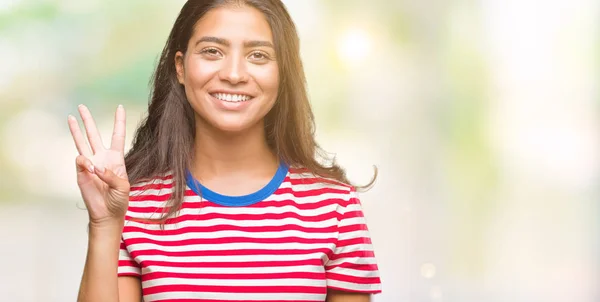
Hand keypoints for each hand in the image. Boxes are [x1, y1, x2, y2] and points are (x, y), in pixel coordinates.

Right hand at [68, 104, 129, 225]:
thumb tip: (95, 167)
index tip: (120, 107)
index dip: (119, 122)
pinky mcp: (81, 172)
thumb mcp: (123, 187)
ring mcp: (90, 164)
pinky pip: (80, 161)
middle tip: (82, 106)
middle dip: (88, 120)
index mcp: (116, 159)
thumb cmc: (119, 200)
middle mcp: (102, 158)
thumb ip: (111, 175)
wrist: (107, 214)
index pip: (118, 136)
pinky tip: (90, 168)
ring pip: (82, 143)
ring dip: (76, 130)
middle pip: (94, 134)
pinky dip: (85, 163)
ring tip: (71, 117)